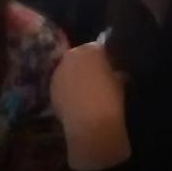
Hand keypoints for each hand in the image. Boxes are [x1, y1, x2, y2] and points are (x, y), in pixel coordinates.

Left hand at [50, 43, 129, 169]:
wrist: (91, 122)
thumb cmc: (110, 98)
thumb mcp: (120, 81)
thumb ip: (115, 72)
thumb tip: (115, 73)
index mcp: (90, 49)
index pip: (97, 48)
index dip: (103, 58)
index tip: (108, 69)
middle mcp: (71, 55)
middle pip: (79, 56)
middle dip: (86, 65)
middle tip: (95, 78)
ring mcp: (58, 71)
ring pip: (68, 70)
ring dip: (74, 76)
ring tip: (84, 91)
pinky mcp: (50, 87)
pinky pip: (61, 84)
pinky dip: (66, 89)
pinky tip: (75, 101)